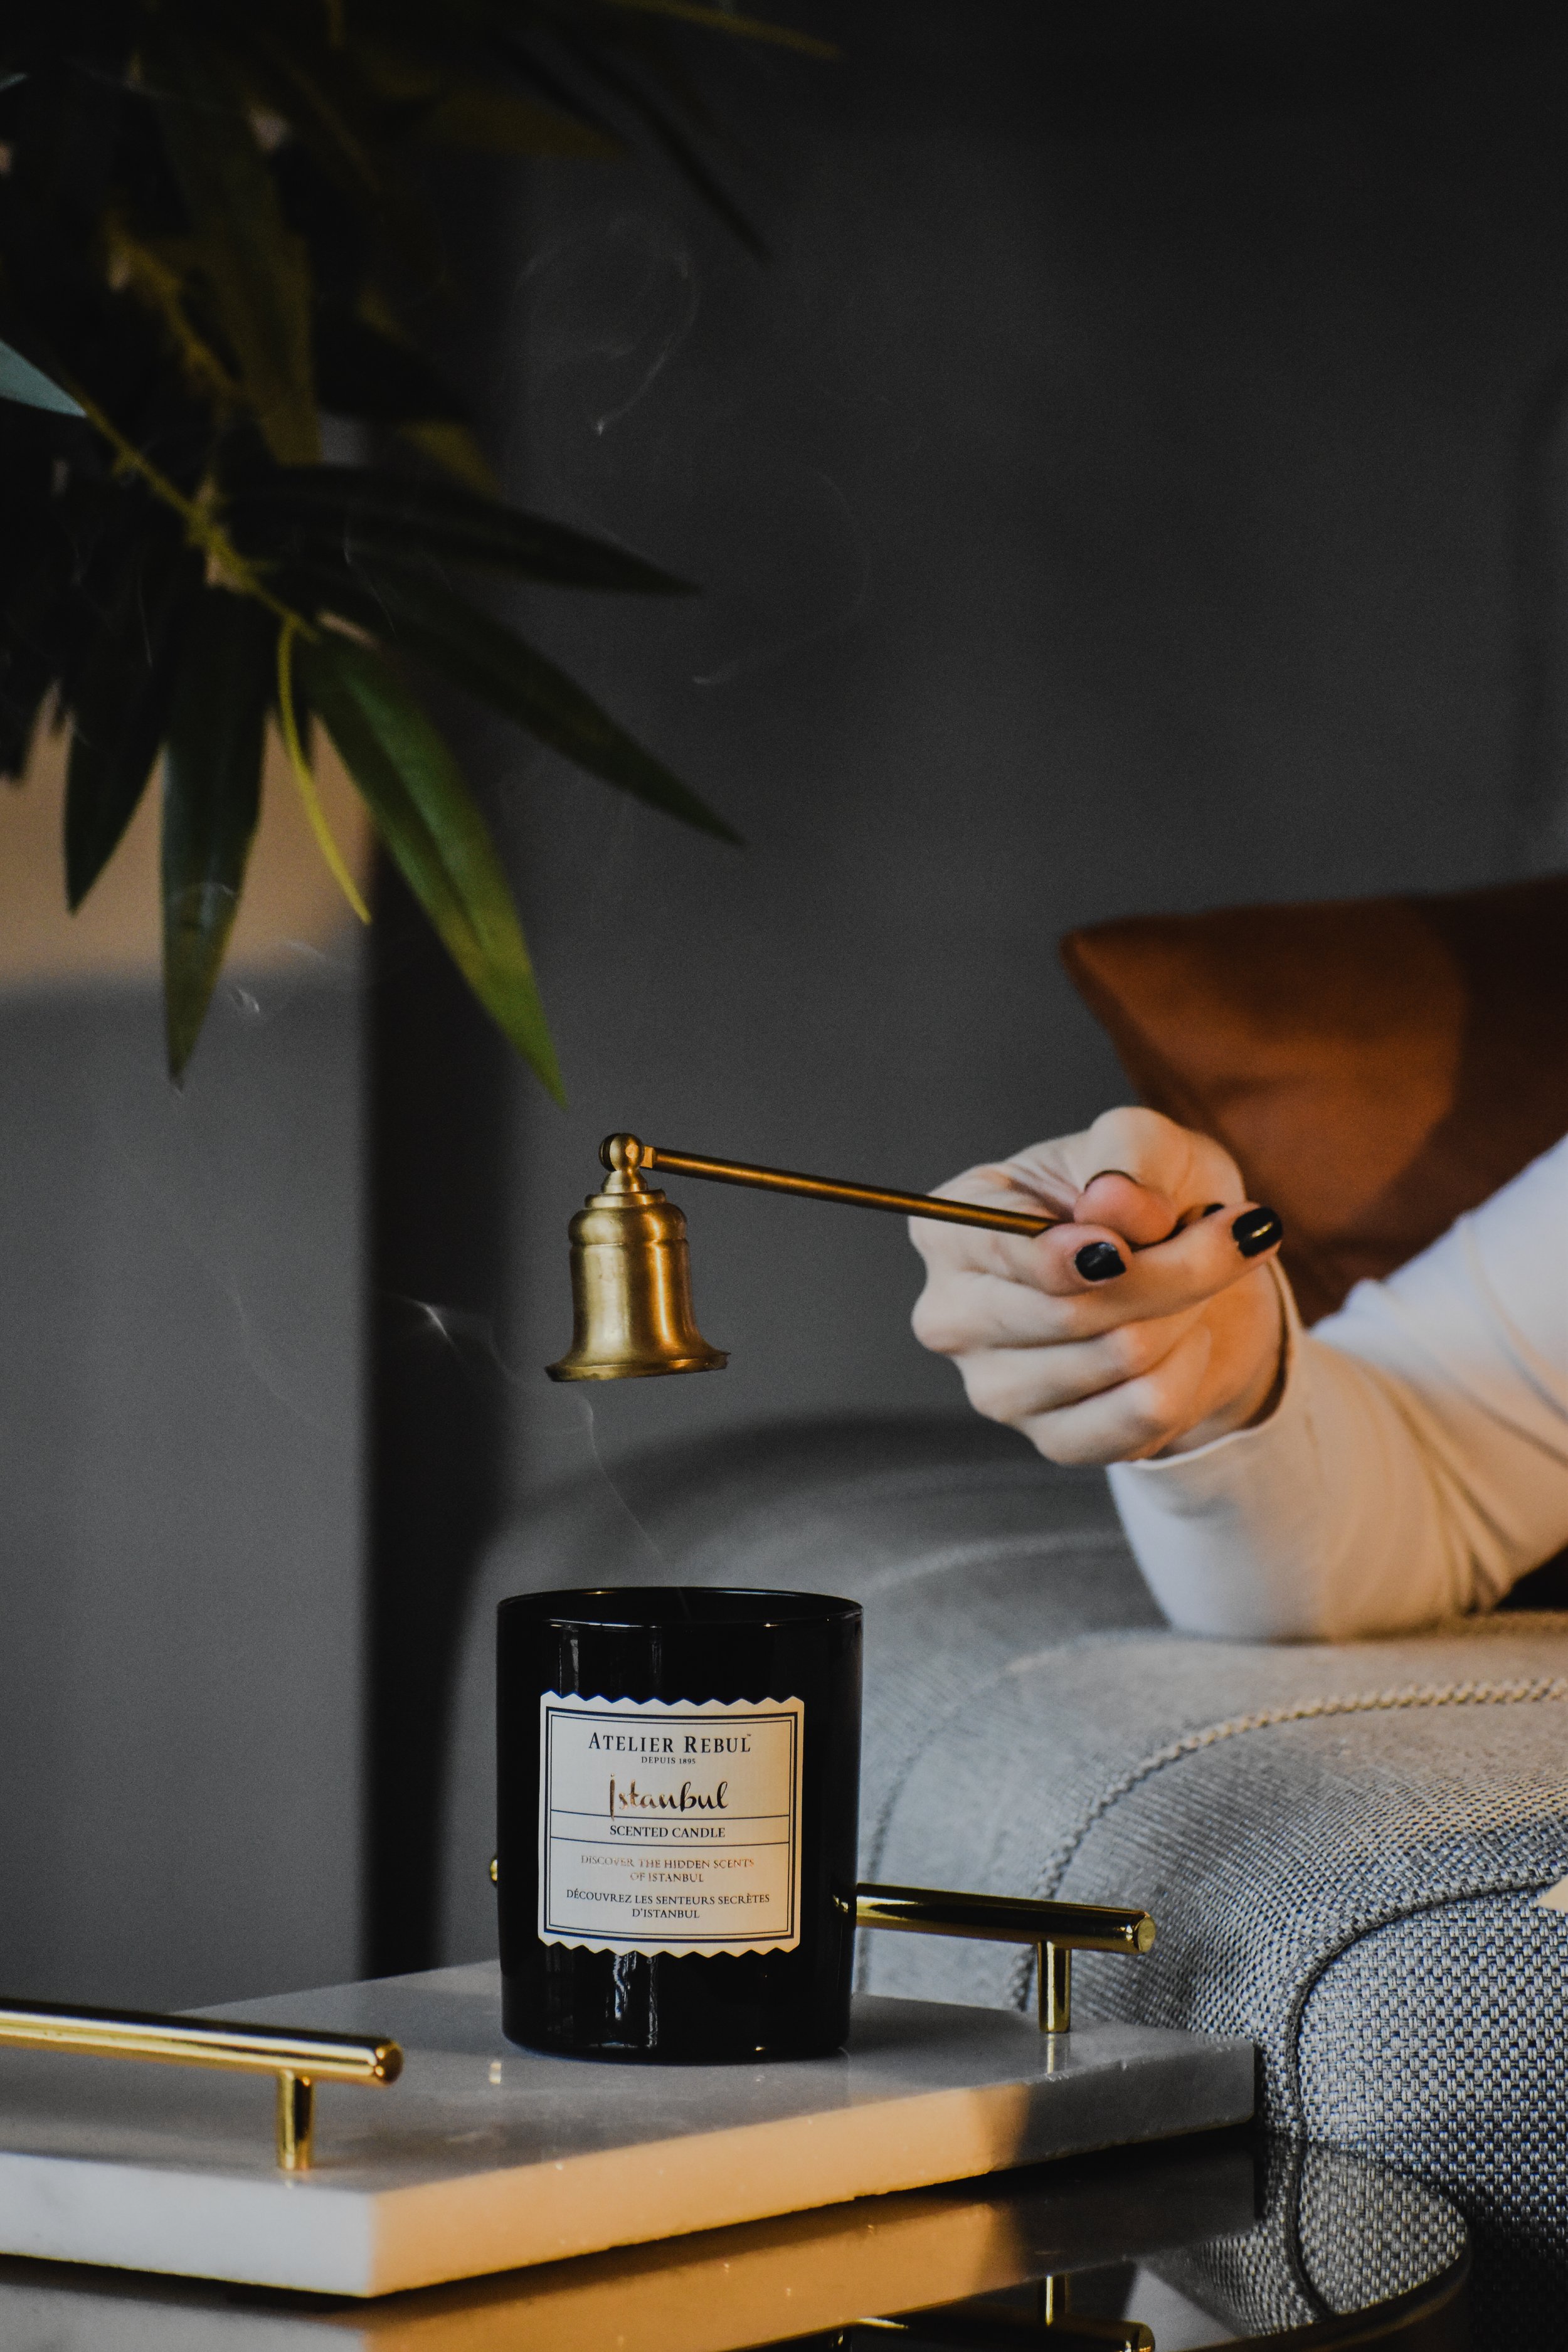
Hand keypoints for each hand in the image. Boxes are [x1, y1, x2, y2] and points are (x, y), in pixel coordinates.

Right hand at [909, 1108, 1285, 1463]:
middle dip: (1169, 1270)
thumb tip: (1108, 1204)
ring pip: (1119, 1356)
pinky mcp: (1053, 1440)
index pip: (997, 1246)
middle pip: (1068, 1309)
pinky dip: (1189, 1368)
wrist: (1193, 1286)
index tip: (1148, 1229)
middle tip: (1227, 1235)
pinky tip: (1184, 1342)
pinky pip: (1144, 1411)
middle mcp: (953, 1315)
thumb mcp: (1149, 1145)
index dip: (1076, 1246)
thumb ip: (1129, 1156)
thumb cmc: (1148, 1199)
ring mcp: (996, 1388)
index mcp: (950, 1229)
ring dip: (1185, 1312)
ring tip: (1196, 1287)